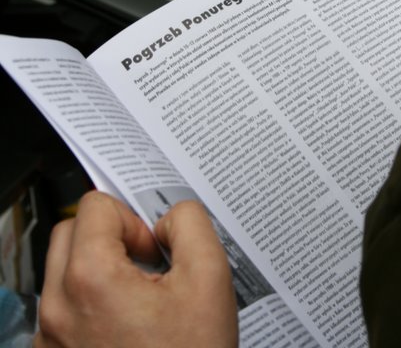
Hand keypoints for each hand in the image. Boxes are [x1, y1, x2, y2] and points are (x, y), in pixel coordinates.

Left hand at [34, 191, 237, 347]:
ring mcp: (50, 339)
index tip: (152, 251)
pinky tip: (125, 328)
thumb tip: (169, 218)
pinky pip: (62, 310)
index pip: (95, 206)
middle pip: (70, 232)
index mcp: (89, 280)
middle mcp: (58, 309)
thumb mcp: (209, 279)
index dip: (132, 220)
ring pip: (62, 271)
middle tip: (144, 266)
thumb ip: (190, 225)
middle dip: (108, 237)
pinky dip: (88, 304)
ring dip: (97, 270)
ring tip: (138, 300)